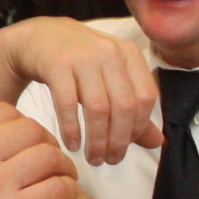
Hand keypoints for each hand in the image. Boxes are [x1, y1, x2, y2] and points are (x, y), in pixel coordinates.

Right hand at [0, 20, 161, 166]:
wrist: (40, 37)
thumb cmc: (81, 63)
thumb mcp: (111, 78)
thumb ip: (134, 110)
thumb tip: (158, 143)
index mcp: (129, 54)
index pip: (146, 98)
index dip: (138, 127)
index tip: (126, 146)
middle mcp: (109, 52)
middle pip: (123, 106)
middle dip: (118, 141)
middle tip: (109, 160)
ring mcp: (82, 56)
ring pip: (98, 107)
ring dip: (96, 140)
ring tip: (92, 158)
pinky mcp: (57, 63)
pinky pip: (68, 104)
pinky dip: (71, 129)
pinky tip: (72, 145)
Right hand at [0, 100, 80, 198]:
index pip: (4, 111)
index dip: (20, 123)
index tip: (25, 140)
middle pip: (31, 130)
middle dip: (45, 141)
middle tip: (47, 157)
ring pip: (49, 156)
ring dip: (62, 165)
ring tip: (61, 175)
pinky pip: (57, 188)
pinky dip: (67, 189)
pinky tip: (62, 195)